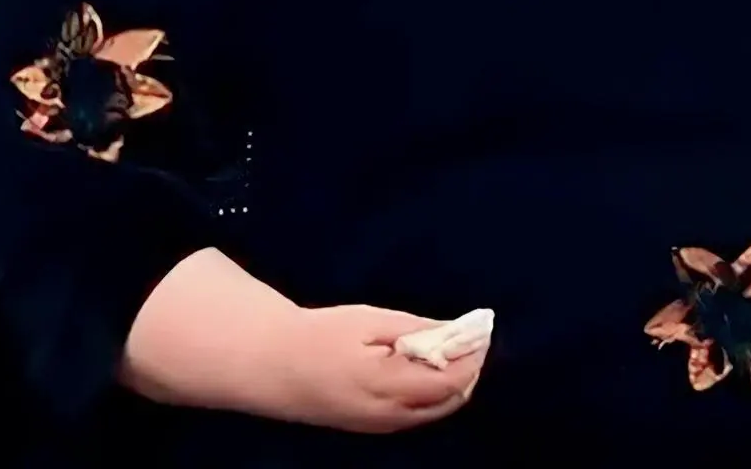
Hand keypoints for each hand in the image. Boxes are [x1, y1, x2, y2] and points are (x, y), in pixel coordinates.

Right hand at [266, 304, 489, 434]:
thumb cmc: (318, 336)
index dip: (473, 356)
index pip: (452, 380)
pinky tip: (422, 365)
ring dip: (451, 382)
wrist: (269, 366)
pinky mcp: (370, 427)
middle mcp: (388, 415)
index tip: (481, 328)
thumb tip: (458, 331)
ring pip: (435, 411)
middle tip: (468, 337)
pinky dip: (431, 392)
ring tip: (446, 346)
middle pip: (450, 400)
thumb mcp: (370, 322)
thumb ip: (418, 330)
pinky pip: (415, 414)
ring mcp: (379, 426)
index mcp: (388, 386)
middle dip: (467, 370)